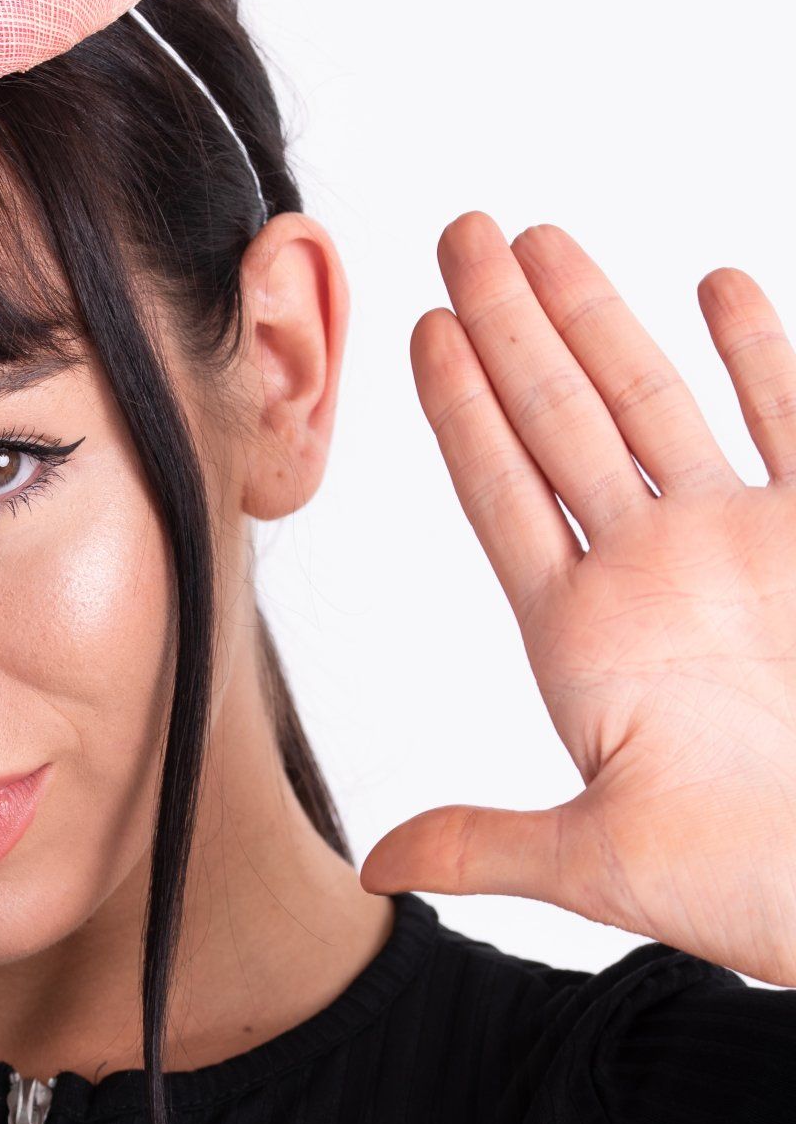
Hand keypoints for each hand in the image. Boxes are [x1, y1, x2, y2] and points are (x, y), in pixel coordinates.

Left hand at [359, 214, 795, 985]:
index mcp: (584, 638)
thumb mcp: (603, 866)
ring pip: (656, 405)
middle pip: (560, 421)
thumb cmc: (751, 890)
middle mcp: (652, 574)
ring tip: (541, 236)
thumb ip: (489, 845)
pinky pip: (793, 426)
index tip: (419, 330)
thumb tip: (369, 870)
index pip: (501, 495)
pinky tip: (718, 282)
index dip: (459, 410)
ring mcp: (741, 548)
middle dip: (507, 324)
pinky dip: (760, 356)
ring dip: (602, 318)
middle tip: (458, 232)